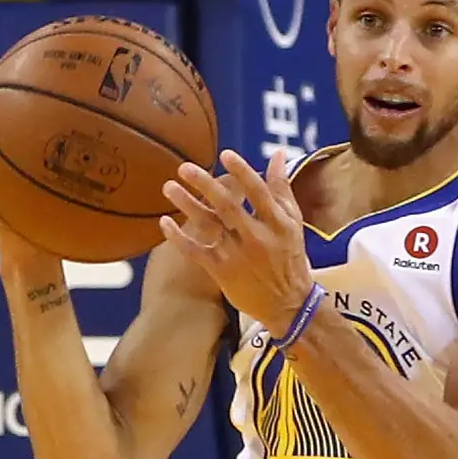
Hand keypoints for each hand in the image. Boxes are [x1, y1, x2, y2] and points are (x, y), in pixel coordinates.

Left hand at [159, 149, 319, 332]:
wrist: (288, 305)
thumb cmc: (290, 258)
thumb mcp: (292, 223)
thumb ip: (282, 188)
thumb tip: (277, 153)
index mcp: (277, 224)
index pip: (258, 192)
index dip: (241, 172)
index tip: (225, 155)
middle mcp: (257, 238)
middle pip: (227, 206)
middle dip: (205, 185)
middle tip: (185, 168)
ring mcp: (237, 256)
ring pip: (209, 225)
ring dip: (187, 205)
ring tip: (168, 187)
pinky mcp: (222, 272)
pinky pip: (196, 252)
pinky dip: (179, 237)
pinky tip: (165, 222)